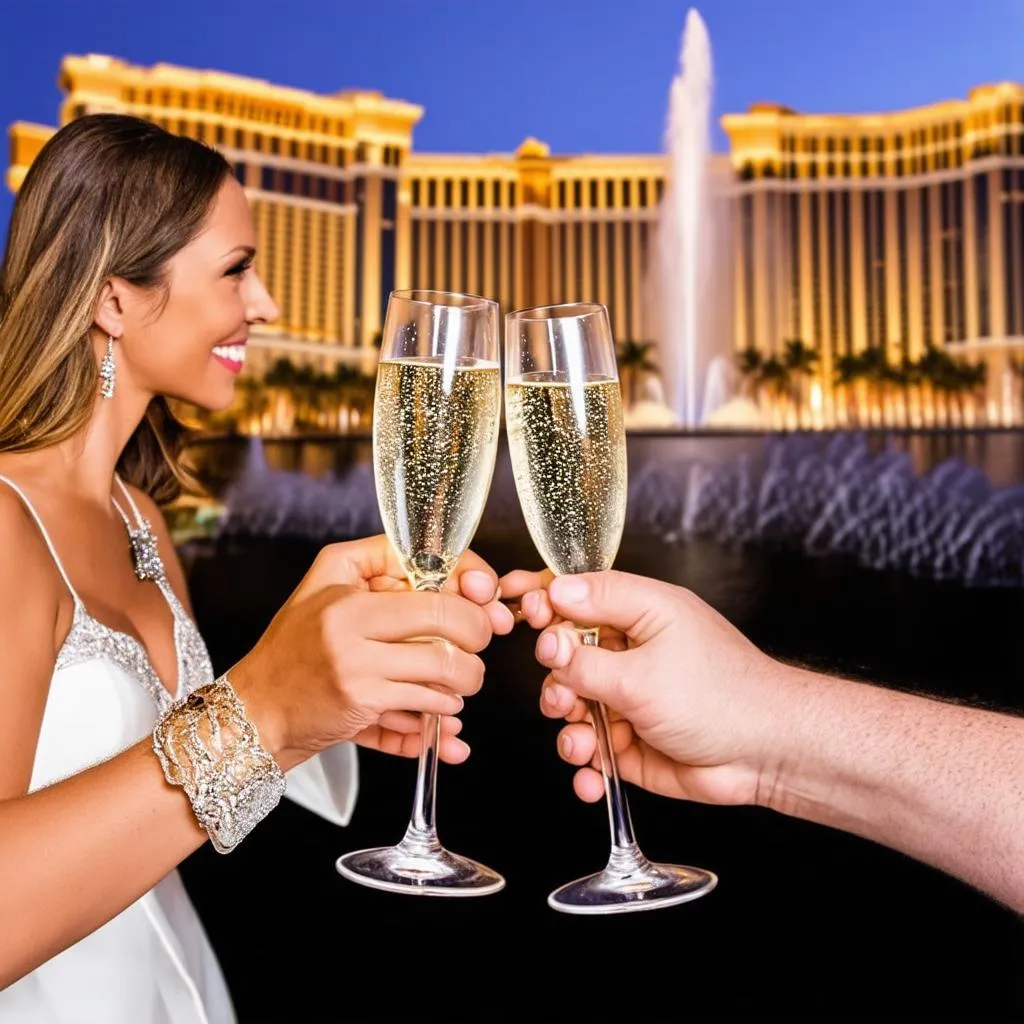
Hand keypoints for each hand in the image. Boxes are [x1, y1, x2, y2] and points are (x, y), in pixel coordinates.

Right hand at [230, 536, 514, 771]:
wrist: (253, 711)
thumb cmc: (295, 648)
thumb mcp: (330, 584)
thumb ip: (386, 569)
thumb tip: (463, 582)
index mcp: (346, 588)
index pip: (434, 582)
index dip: (473, 588)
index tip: (485, 596)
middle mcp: (350, 626)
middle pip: (450, 625)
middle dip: (479, 637)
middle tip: (477, 643)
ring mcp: (357, 669)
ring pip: (448, 672)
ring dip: (466, 681)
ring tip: (458, 684)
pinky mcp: (361, 707)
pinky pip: (427, 711)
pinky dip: (442, 719)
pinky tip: (441, 723)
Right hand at [522, 570, 788, 807]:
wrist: (767, 755)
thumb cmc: (724, 696)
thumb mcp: (642, 672)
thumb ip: (584, 657)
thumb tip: (546, 629)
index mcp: (638, 612)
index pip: (576, 593)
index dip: (544, 600)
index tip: (521, 610)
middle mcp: (631, 650)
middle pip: (564, 653)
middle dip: (556, 680)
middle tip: (567, 697)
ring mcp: (629, 695)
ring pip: (572, 703)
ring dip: (569, 726)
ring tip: (585, 742)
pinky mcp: (630, 739)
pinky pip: (591, 747)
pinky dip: (587, 763)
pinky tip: (592, 775)